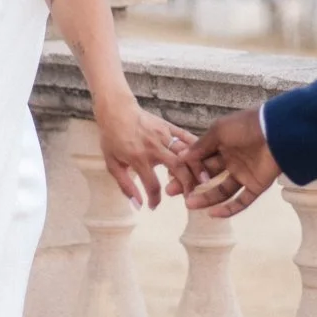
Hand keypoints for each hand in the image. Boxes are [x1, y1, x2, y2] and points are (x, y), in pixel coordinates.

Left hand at [96, 95, 191, 209]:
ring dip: (196, 168)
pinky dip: (197, 148)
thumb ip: (126, 186)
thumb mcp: (113, 164)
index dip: (155, 200)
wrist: (116, 111)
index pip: (153, 186)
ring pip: (187, 154)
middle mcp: (154, 148)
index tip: (154, 206)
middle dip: (188, 185)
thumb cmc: (112, 138)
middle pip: (179, 169)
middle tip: (190, 195)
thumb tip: (138, 205)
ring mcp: (164, 136)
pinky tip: (203, 157)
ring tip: (201, 180)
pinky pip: (187, 137)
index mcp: (139, 159)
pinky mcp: (169, 127)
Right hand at [164, 106, 279, 216]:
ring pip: (221, 191)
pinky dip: (228, 210)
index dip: (186, 168)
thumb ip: (200, 146)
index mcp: (222, 144)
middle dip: (189, 184)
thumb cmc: (246, 126)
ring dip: (205, 198)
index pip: (200, 159)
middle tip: (171, 192)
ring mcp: (244, 174)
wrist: (276, 131)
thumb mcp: (218, 131)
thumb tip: (180, 156)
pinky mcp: (257, 186)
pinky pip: (241, 201)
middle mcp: (232, 160)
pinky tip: (212, 214)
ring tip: (189, 204)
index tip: (171, 175)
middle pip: (207, 176)